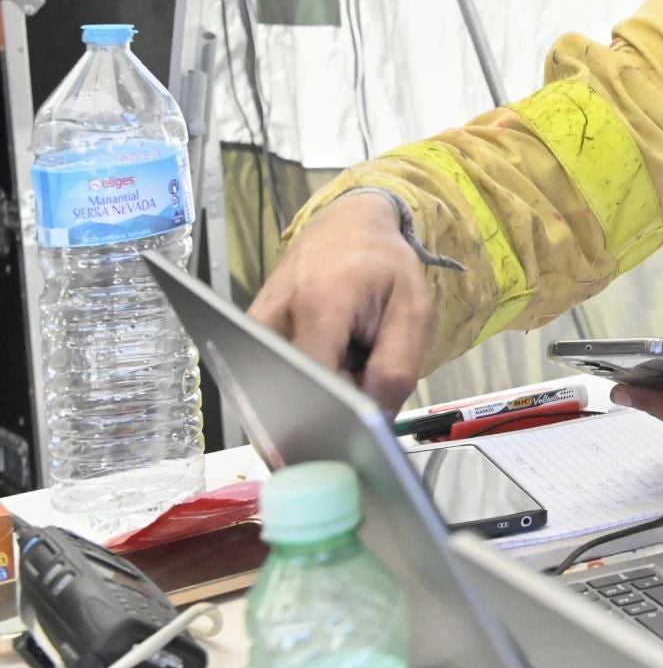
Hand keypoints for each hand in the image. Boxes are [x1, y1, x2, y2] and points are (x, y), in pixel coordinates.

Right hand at [248, 192, 433, 412]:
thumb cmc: (385, 267)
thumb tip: (371, 424)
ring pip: (279, 393)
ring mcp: (250, 330)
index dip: (339, 419)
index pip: (316, 386)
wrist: (346, 227)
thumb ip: (397, 368)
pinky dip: (303, 387)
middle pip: (291, 395)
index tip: (360, 439)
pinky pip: (272, 380)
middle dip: (327, 417)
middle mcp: (272, 319)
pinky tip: (328, 374)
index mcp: (319, 305)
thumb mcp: (414, 311)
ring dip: (315, 400)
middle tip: (358, 418)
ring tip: (346, 380)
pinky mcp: (244, 339)